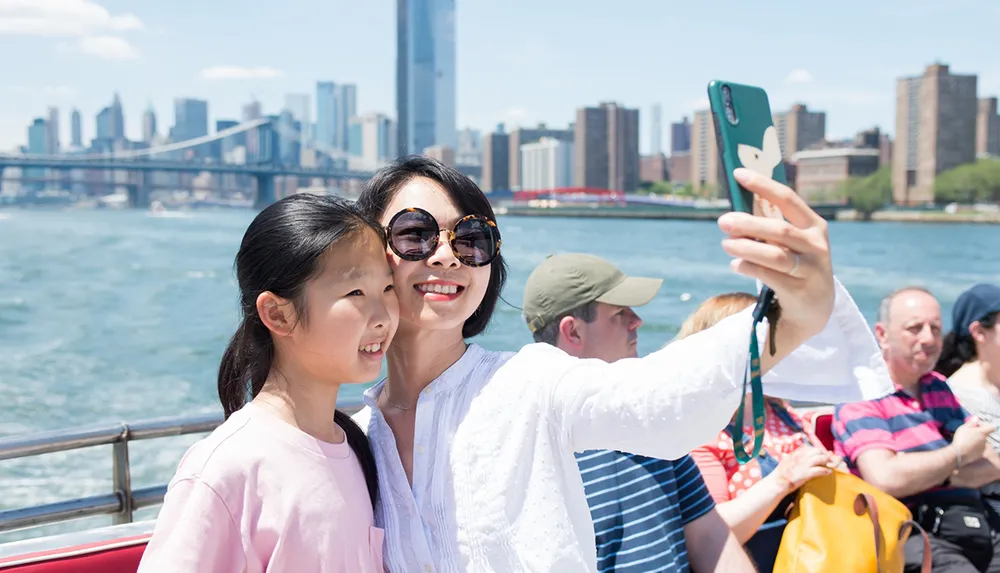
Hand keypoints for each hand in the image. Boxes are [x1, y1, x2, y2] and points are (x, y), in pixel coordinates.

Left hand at [717, 168, 833, 341]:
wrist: (815, 307)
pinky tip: (735, 264)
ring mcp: (811, 269)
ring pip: (775, 255)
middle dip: (748, 224)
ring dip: (746, 247)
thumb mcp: (791, 243)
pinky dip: (749, 267)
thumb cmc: (796, 264)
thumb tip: (736, 209)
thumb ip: (771, 225)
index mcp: (815, 226)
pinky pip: (770, 276)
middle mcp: (816, 246)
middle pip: (779, 230)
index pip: (788, 199)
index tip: (739, 173)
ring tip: (725, 244)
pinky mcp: (799, 291)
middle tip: (723, 221)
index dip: (763, 185)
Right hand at [770, 446, 834, 491]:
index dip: (817, 452)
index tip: (820, 456)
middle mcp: (800, 457)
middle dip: (824, 455)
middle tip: (827, 461)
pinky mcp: (806, 474)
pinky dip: (826, 471)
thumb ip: (792, 456)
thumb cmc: (780, 474)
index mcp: (795, 453)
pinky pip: (820, 470)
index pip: (810, 448)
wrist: (777, 482)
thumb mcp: (786, 461)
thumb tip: (796, 455)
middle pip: (817, 451)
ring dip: (827, 462)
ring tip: (830, 466)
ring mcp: (804, 465)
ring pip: (821, 459)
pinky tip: (829, 472)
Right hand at [952, 419, 993, 464]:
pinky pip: (979, 449)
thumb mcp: (964, 427)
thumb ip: (971, 422)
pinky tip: (967, 448)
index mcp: (983, 432)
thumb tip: (977, 418)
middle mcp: (985, 440)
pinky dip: (975, 448)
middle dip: (978, 434)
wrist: (959, 453)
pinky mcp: (980, 454)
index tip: (977, 426)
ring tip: (967, 442)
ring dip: (976, 441)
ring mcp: (983, 448)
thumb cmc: (961, 438)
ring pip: (981, 442)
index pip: (991, 427)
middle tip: (968, 434)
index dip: (985, 426)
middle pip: (984, 435)